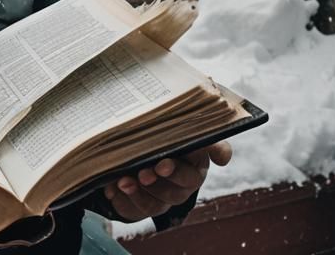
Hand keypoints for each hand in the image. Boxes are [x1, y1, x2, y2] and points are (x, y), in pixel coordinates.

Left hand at [102, 141, 231, 221]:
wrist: (148, 147)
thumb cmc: (169, 134)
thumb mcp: (183, 126)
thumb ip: (200, 131)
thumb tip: (222, 155)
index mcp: (194, 164)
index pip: (194, 173)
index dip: (178, 172)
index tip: (162, 165)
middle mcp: (182, 184)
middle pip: (175, 191)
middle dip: (158, 183)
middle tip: (143, 172)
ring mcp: (164, 197)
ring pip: (156, 204)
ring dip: (139, 194)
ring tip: (123, 181)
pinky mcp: (145, 205)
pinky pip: (134, 209)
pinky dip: (122, 199)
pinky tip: (111, 188)